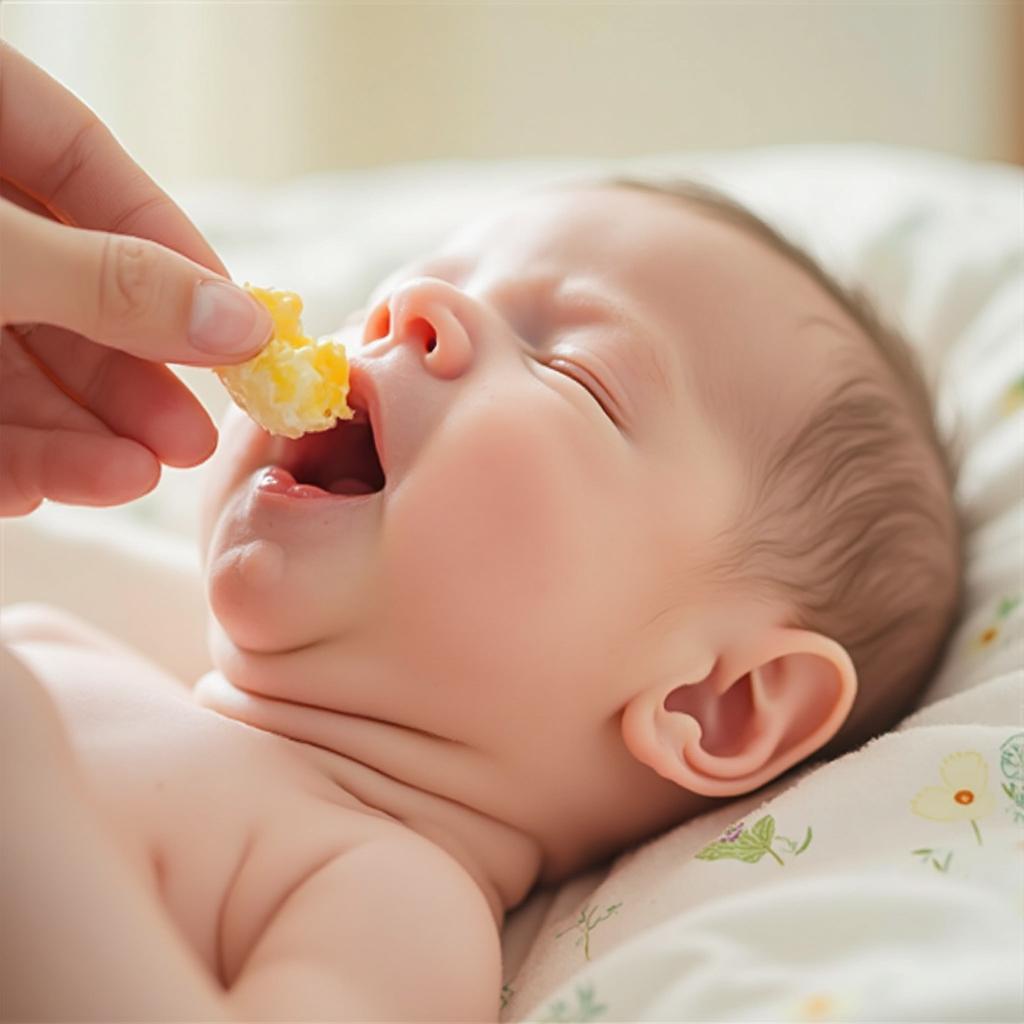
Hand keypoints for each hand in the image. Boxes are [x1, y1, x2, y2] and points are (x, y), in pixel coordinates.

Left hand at [0, 42, 272, 515]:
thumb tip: (244, 321)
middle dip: (130, 375)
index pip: (95, 175)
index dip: (178, 259)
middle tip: (189, 441)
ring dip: (78, 432)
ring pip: (14, 358)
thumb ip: (110, 282)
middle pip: (65, 287)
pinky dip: (7, 452)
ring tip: (133, 480)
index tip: (242, 336)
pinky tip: (51, 487)